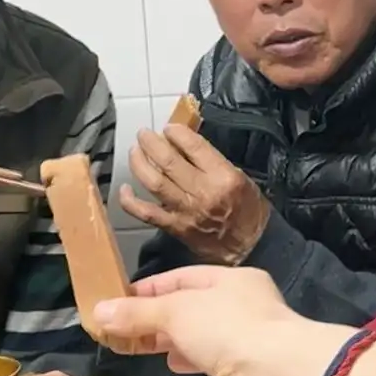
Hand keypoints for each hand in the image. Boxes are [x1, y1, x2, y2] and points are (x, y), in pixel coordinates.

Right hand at [94, 267, 351, 375]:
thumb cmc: (229, 329)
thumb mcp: (176, 311)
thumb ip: (138, 314)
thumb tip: (98, 312)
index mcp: (231, 280)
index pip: (182, 279)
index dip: (148, 290)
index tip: (116, 302)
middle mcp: (241, 306)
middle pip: (188, 309)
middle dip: (153, 319)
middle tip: (117, 331)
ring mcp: (244, 340)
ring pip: (198, 336)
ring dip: (169, 342)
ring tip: (136, 348)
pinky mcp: (243, 372)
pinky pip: (209, 362)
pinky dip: (188, 362)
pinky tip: (171, 366)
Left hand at [118, 125, 270, 265]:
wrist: (251, 247)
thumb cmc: (248, 211)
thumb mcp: (241, 178)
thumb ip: (213, 161)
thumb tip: (185, 145)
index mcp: (223, 177)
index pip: (194, 147)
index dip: (176, 133)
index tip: (169, 128)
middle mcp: (203, 192)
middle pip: (168, 162)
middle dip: (151, 143)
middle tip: (144, 134)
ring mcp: (186, 211)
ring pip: (154, 182)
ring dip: (139, 163)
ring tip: (135, 151)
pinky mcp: (175, 227)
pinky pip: (145, 213)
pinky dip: (130, 201)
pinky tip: (124, 189)